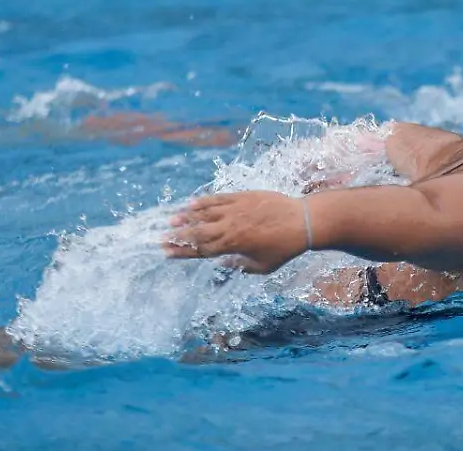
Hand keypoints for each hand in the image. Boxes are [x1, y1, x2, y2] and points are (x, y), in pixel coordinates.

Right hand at [164, 191, 308, 273]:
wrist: (302, 221)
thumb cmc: (284, 248)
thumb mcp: (262, 266)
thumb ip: (240, 266)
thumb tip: (223, 264)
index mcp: (233, 246)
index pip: (201, 250)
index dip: (182, 251)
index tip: (166, 253)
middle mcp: (230, 227)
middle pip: (197, 232)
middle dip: (177, 236)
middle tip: (160, 238)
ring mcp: (235, 210)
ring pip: (204, 213)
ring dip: (186, 217)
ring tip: (171, 220)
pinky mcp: (242, 197)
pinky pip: (218, 198)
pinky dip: (203, 201)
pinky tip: (191, 203)